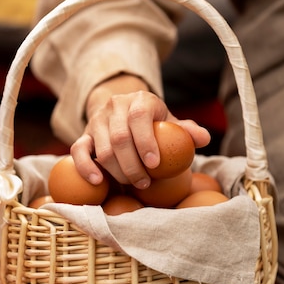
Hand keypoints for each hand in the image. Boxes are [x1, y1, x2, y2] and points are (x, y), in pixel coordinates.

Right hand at [71, 75, 210, 188]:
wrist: (123, 113)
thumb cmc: (153, 123)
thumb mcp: (170, 122)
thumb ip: (185, 131)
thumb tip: (204, 139)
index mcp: (140, 100)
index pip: (139, 117)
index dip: (146, 142)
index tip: (154, 165)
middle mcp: (115, 106)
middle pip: (119, 137)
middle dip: (132, 165)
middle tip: (144, 183)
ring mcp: (97, 120)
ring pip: (101, 148)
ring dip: (117, 171)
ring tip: (132, 184)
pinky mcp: (83, 134)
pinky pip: (78, 150)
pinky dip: (86, 167)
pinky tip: (98, 181)